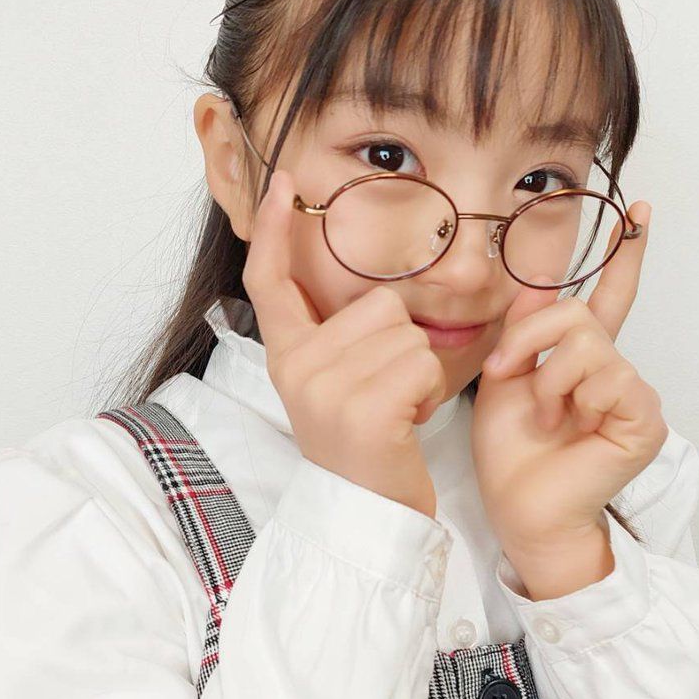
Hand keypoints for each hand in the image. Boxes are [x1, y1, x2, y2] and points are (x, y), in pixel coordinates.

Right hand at [242, 169, 445, 519]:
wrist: (367, 517)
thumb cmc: (367, 448)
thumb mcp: (336, 388)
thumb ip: (339, 338)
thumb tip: (374, 295)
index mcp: (287, 358)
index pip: (269, 282)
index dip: (273, 230)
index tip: (283, 181)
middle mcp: (297, 368)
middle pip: (379, 304)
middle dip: (401, 346)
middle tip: (385, 396)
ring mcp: (326, 388)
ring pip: (407, 332)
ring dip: (419, 371)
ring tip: (396, 412)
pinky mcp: (364, 409)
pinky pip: (422, 362)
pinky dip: (429, 393)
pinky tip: (407, 425)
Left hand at [471, 201, 666, 558]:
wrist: (521, 508)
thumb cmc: (511, 453)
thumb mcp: (505, 377)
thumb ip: (526, 328)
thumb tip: (543, 276)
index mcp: (582, 360)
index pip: (607, 297)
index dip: (623, 255)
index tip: (639, 211)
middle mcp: (613, 370)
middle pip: (581, 313)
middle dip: (533, 338)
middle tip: (510, 374)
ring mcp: (632, 394)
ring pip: (590, 344)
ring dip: (551, 378)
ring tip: (546, 415)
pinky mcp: (644, 418)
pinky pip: (611, 377)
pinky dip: (578, 398)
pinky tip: (573, 427)